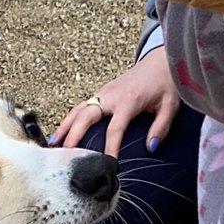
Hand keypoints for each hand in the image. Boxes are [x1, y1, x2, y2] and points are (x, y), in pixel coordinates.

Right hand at [49, 46, 179, 157]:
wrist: (160, 60)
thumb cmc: (165, 83)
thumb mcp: (170, 106)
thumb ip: (161, 127)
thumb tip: (151, 146)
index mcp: (128, 100)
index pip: (115, 128)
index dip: (110, 147)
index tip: (108, 163)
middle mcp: (111, 96)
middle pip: (86, 117)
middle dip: (74, 136)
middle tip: (65, 155)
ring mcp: (103, 93)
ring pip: (78, 110)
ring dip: (64, 127)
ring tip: (53, 145)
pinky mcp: (101, 93)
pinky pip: (80, 107)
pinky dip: (68, 120)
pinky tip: (61, 133)